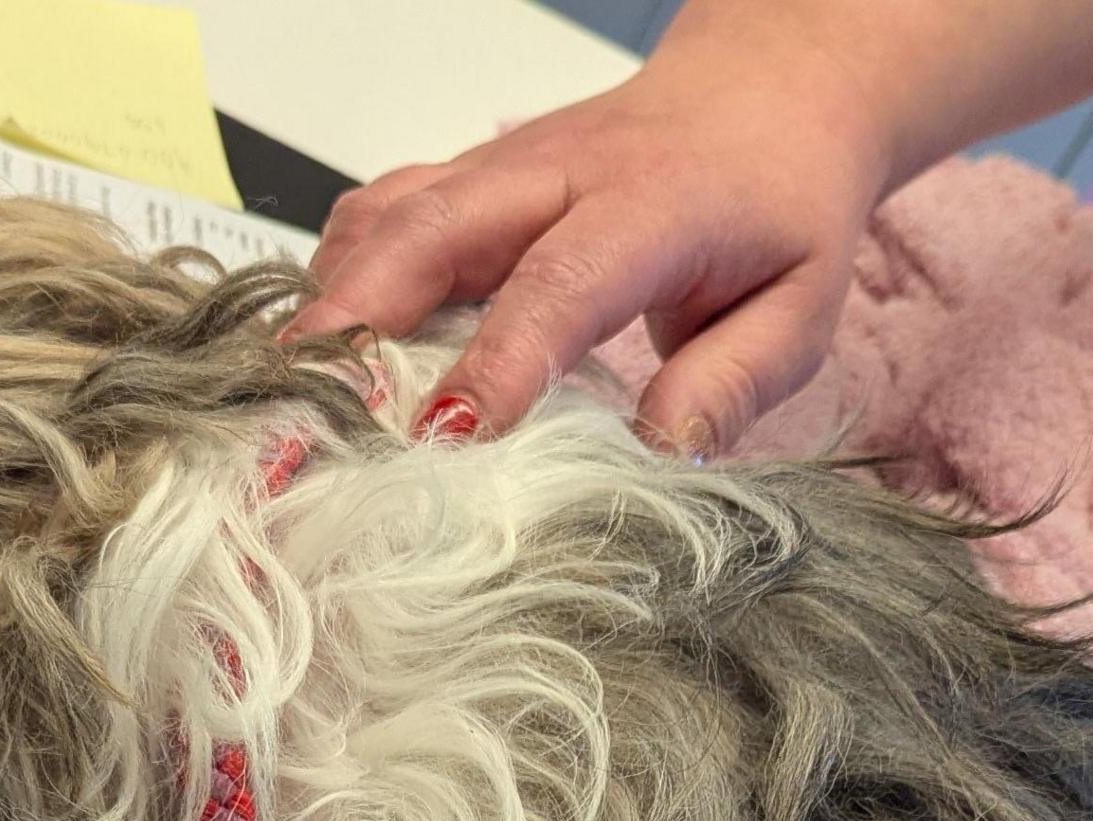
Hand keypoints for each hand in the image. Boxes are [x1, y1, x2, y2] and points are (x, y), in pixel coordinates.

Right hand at [289, 36, 890, 456]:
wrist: (768, 93)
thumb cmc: (781, 206)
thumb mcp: (799, 308)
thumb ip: (730, 383)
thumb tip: (658, 455)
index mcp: (653, 205)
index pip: (559, 282)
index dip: (497, 359)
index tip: (447, 437)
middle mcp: (559, 173)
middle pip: (432, 226)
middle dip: (360, 316)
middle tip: (308, 405)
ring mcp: (502, 167)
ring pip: (389, 212)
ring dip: (332, 296)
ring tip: (292, 387)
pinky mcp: (470, 177)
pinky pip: (383, 214)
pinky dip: (341, 274)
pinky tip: (327, 344)